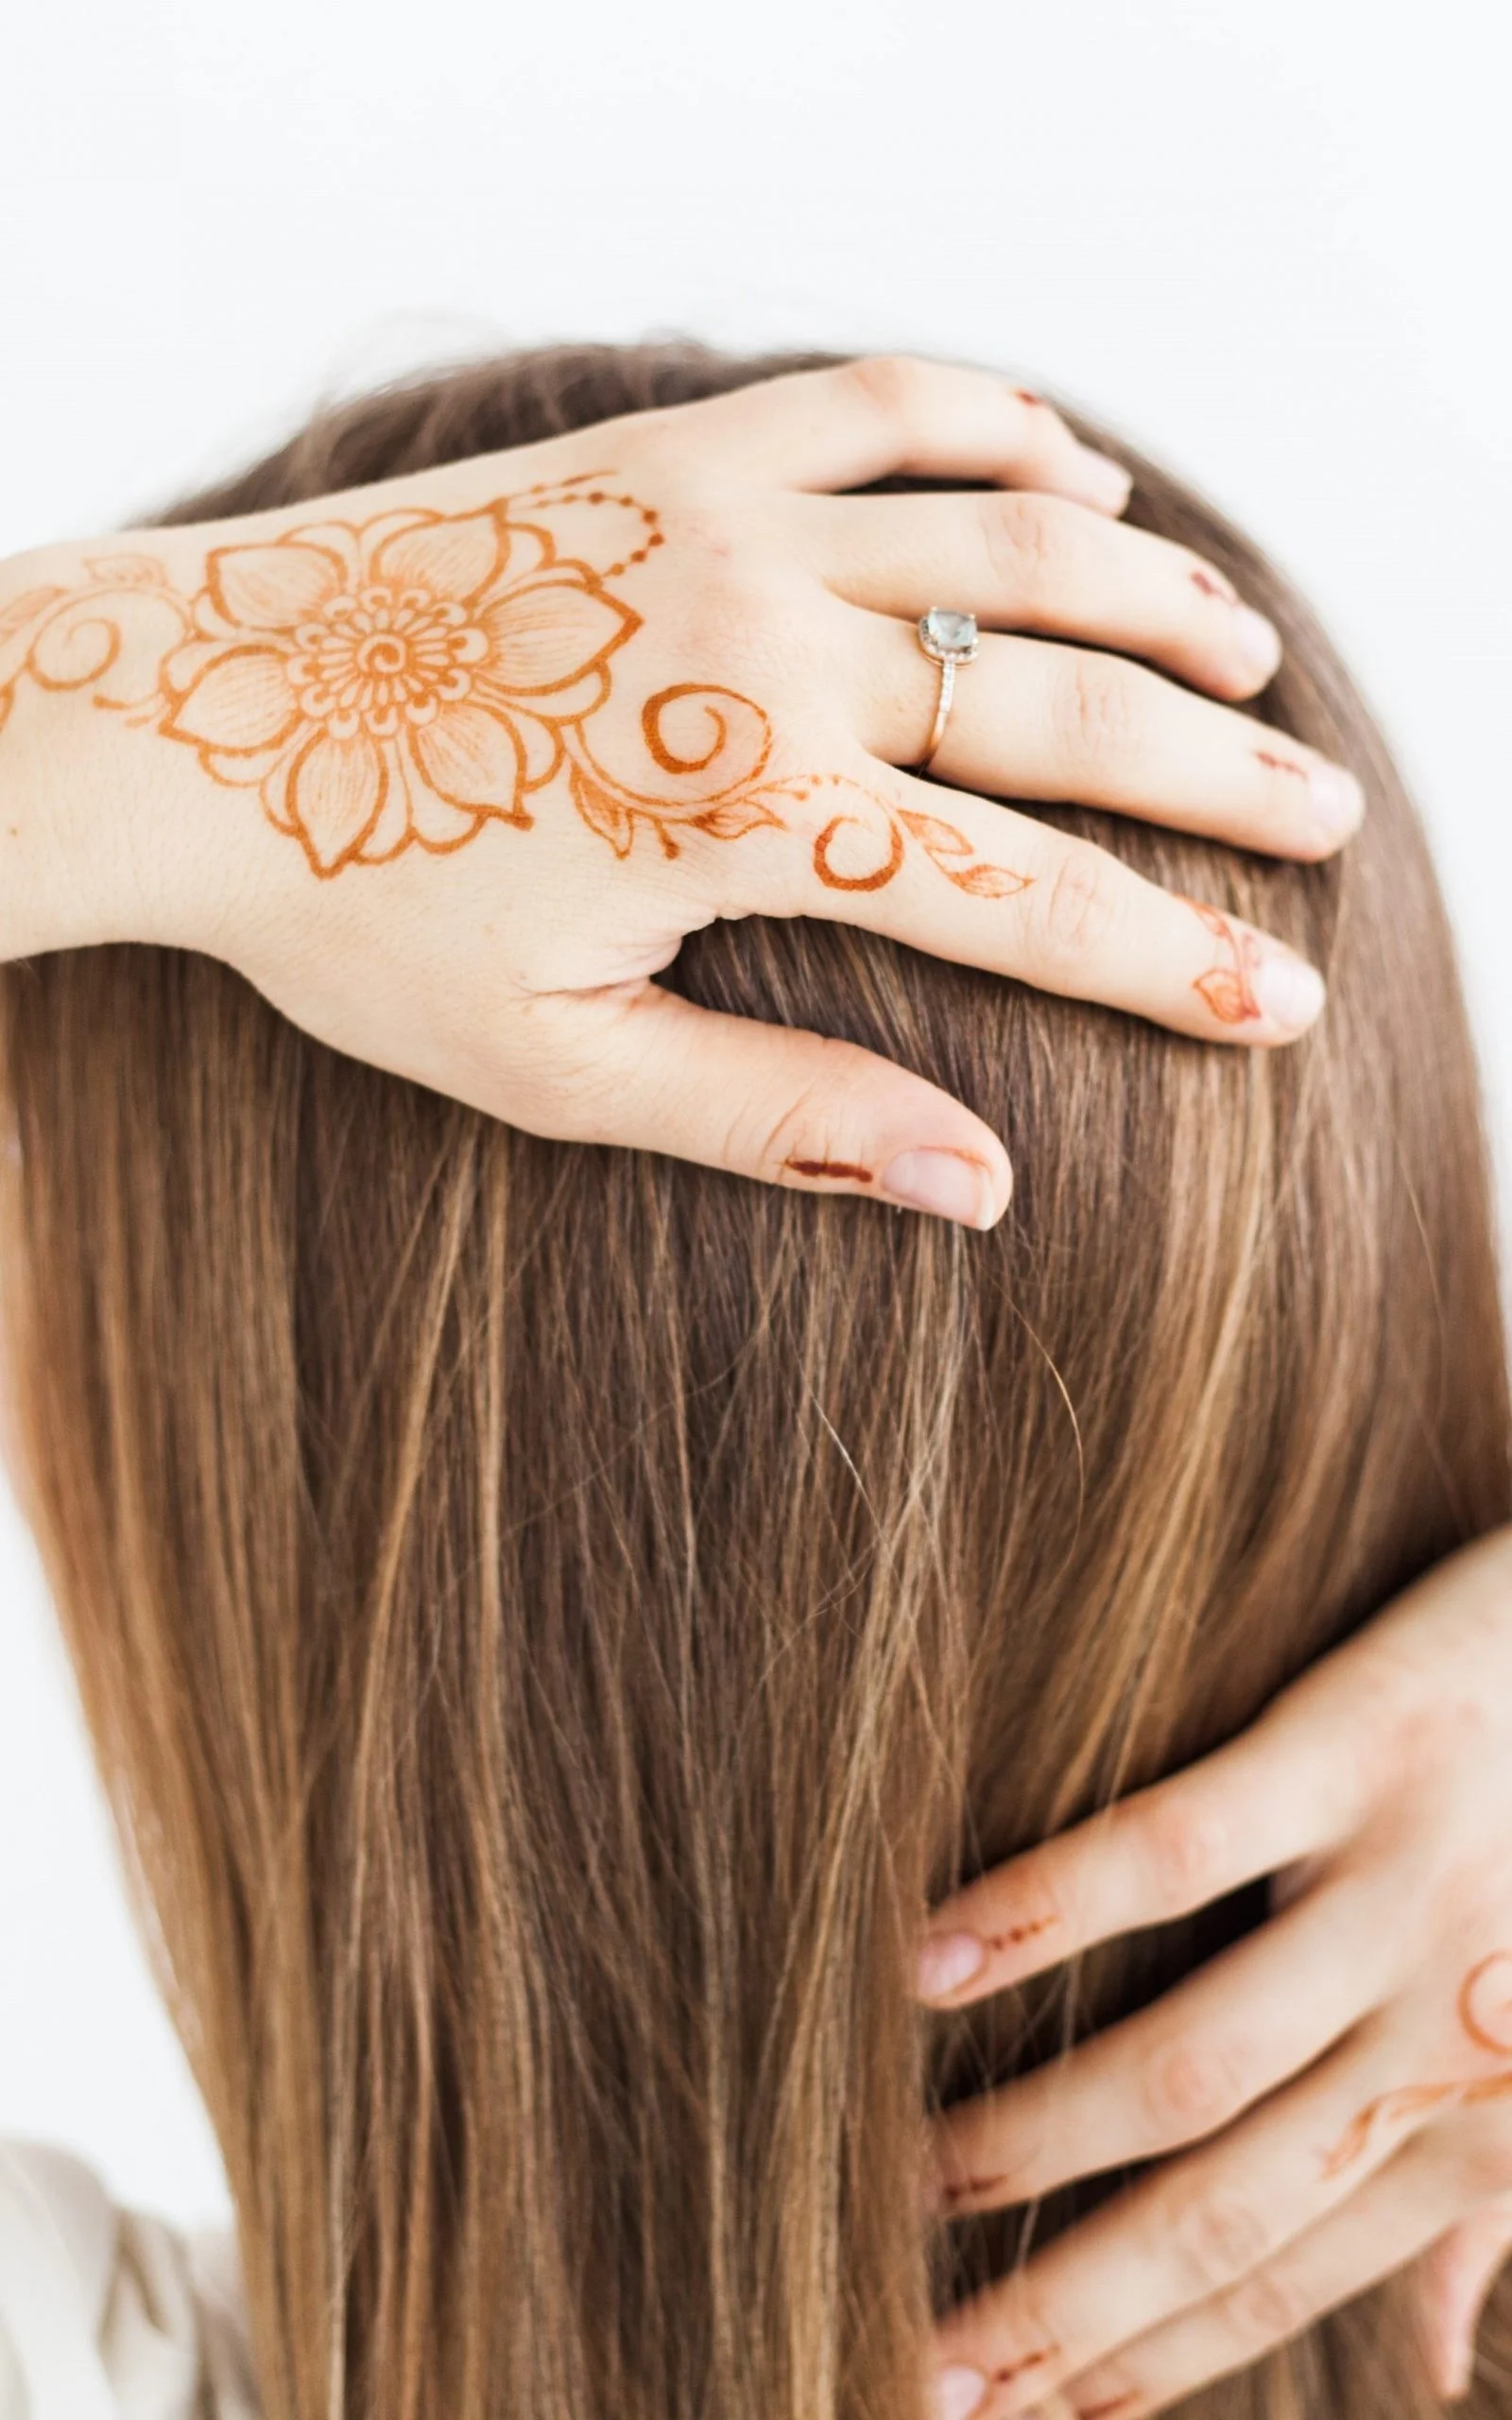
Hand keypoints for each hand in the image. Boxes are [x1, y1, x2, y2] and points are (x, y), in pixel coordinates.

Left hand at [0, 357, 1357, 1223]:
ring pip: (1009, 529)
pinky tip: (1072, 474)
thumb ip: (779, 1119)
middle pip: (1061, 703)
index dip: (1174, 962)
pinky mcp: (671, 439)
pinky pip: (883, 398)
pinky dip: (1002, 425)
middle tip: (1327, 815)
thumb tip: (985, 1187)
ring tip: (1242, 648)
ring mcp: (721, 514)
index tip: (1287, 1009)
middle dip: (1221, 772)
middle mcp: (764, 638)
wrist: (185, 717)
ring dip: (1152, 591)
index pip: (1028, 896)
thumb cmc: (353, 908)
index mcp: (748, 812)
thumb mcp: (556, 1066)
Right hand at [918, 1529, 1511, 2414]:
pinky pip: (1179, 1851)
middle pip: (1219, 2214)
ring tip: (915, 2180)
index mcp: (1481, 2126)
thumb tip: (1428, 2365)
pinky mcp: (1360, 1749)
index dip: (1140, 2368)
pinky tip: (933, 1957)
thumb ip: (1482, 2211)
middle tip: (925, 2370)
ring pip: (1190, 2065)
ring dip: (1038, 2141)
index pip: (1278, 2282)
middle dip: (1065, 2314)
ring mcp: (1403, 1897)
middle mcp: (1441, 2041)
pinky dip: (1045, 1912)